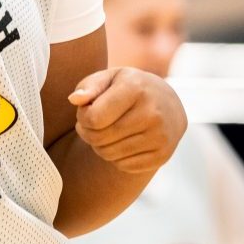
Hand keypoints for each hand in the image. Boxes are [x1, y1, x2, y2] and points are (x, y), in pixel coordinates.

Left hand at [67, 67, 186, 173]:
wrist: (168, 103)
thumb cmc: (130, 88)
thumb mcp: (110, 77)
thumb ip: (89, 86)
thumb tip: (74, 99)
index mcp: (136, 89)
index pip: (94, 118)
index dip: (82, 117)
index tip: (86, 110)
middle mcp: (152, 113)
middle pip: (99, 138)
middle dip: (88, 132)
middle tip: (92, 124)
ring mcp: (160, 136)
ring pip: (109, 154)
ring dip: (99, 146)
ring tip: (105, 131)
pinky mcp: (162, 155)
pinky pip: (123, 166)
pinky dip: (115, 157)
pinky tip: (121, 142)